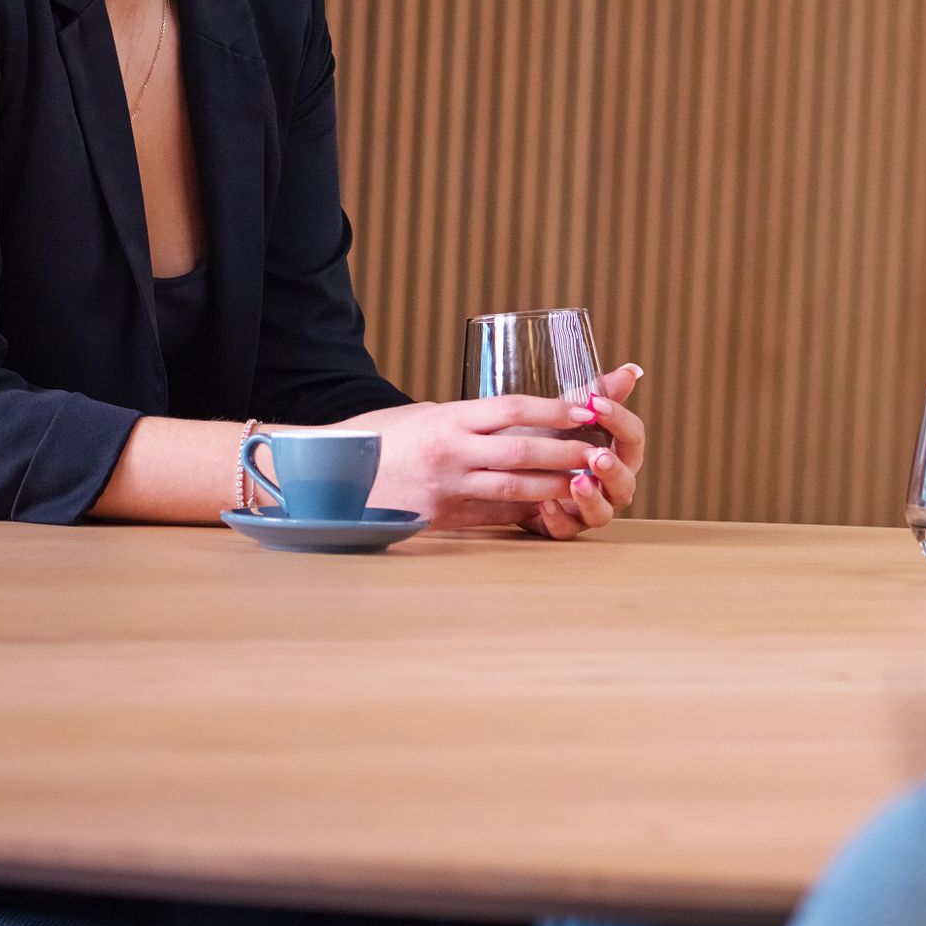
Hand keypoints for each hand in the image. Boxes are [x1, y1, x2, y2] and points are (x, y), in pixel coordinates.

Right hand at [345, 372, 635, 534]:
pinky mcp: (438, 517)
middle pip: (522, 449)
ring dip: (555, 484)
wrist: (323, 476)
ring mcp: (445, 487)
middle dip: (566, 450)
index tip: (588, 409)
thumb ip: (464, 420)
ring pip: (513, 486)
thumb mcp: (422, 416)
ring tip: (588, 481)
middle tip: (602, 450)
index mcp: (448, 418)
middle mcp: (450, 450)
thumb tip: (505, 419)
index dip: (554, 409)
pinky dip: (523, 512)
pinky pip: (490, 514)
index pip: (512, 408)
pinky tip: (549, 511)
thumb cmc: (375, 439)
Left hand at [526, 364, 647, 540]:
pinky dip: (558, 518)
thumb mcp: (568, 414)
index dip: (619, 421)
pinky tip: (545, 503)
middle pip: (626, 482)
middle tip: (597, 455)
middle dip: (613, 469)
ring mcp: (588, 509)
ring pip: (603, 513)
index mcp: (618, 454)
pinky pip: (567, 530)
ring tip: (576, 481)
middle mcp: (610, 485)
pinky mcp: (563, 526)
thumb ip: (599, 394)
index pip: (633, 438)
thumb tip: (632, 370)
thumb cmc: (546, 437)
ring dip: (591, 498)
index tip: (597, 405)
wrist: (509, 467)